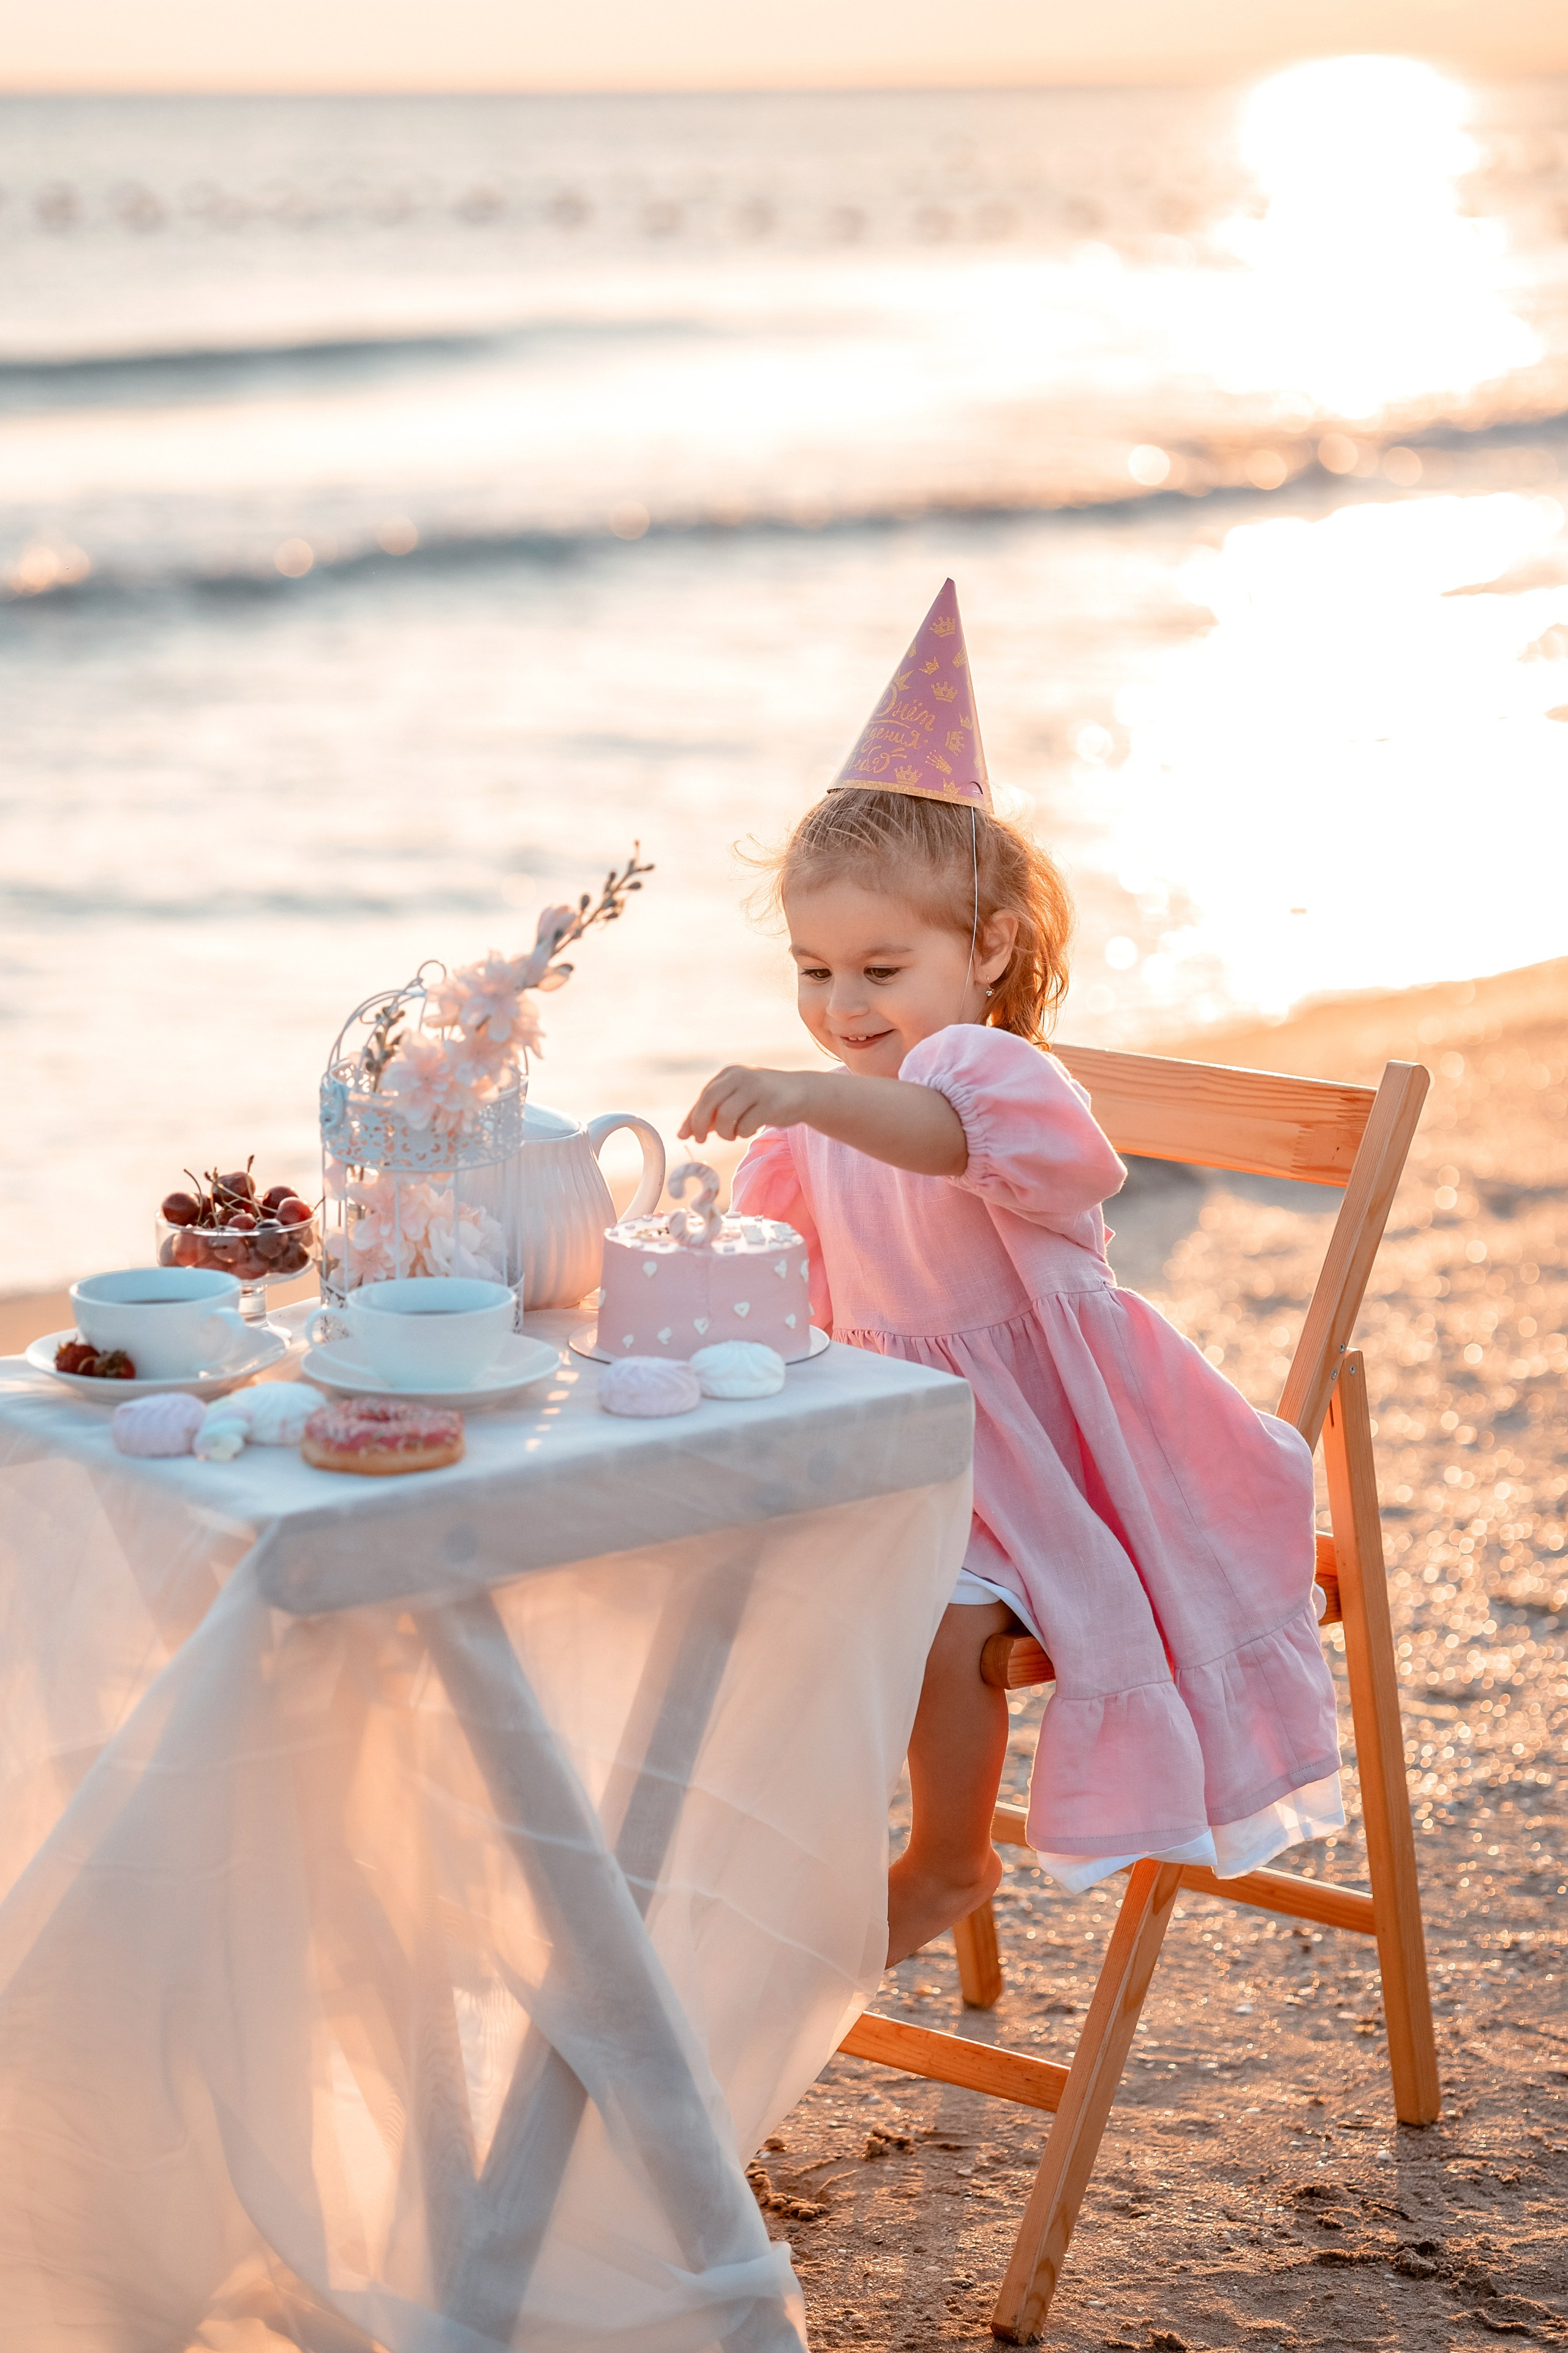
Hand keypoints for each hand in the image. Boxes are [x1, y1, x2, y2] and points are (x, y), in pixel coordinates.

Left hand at [679, 1066, 810, 1144]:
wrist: (802, 1092)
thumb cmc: (764, 1098)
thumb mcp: (736, 1099)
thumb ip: (713, 1113)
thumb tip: (684, 1133)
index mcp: (730, 1073)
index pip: (704, 1096)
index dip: (693, 1118)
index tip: (688, 1135)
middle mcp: (741, 1076)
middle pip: (709, 1102)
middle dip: (701, 1125)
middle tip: (701, 1140)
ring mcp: (756, 1088)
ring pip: (725, 1116)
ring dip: (725, 1132)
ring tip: (734, 1134)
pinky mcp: (770, 1103)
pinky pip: (746, 1125)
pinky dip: (744, 1133)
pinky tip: (750, 1130)